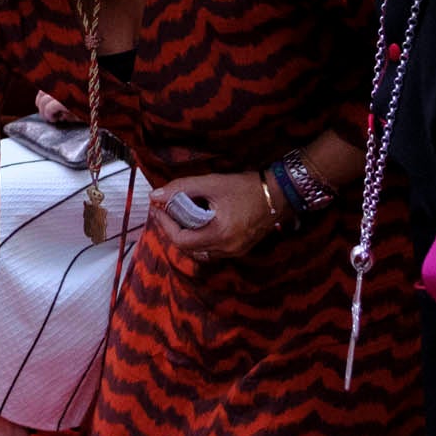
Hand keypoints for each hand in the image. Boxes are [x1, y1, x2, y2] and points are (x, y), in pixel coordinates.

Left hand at [153, 171, 281, 259]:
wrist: (279, 194)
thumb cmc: (246, 187)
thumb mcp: (212, 183)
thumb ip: (182, 188)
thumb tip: (155, 195)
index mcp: (219, 235)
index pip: (180, 239)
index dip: (164, 224)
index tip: (156, 207)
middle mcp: (226, 250)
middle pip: (187, 248)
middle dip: (171, 229)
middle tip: (163, 210)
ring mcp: (234, 252)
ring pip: (199, 251)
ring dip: (184, 236)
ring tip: (176, 216)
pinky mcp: (239, 249)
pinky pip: (211, 250)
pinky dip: (199, 239)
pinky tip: (195, 223)